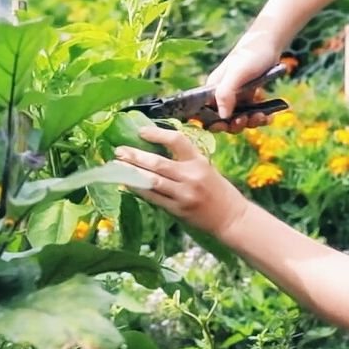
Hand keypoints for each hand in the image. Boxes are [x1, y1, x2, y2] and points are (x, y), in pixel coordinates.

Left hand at [113, 126, 248, 236]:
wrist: (231, 218)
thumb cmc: (218, 191)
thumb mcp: (205, 168)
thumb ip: (184, 161)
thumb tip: (153, 153)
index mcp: (199, 161)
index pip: (176, 141)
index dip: (157, 134)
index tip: (141, 131)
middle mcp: (191, 176)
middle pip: (158, 163)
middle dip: (135, 156)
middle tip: (119, 151)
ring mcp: (184, 194)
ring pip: (152, 181)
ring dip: (132, 173)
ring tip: (116, 166)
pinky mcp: (178, 210)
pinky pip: (153, 198)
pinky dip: (138, 190)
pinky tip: (127, 184)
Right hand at [204, 31, 280, 133]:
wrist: (269, 44)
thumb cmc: (250, 56)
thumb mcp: (236, 74)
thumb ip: (225, 93)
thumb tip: (222, 117)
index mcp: (213, 90)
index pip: (205, 114)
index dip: (213, 124)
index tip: (225, 126)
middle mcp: (223, 96)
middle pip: (224, 121)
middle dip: (235, 125)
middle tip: (246, 120)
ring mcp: (237, 97)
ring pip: (240, 119)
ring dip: (251, 122)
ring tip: (262, 116)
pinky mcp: (250, 97)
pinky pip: (252, 114)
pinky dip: (261, 117)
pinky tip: (269, 116)